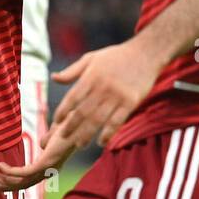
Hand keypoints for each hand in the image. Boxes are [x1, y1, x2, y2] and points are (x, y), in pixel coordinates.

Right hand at [0, 130, 76, 192]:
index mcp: (50, 169)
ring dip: (5, 180)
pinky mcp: (46, 163)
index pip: (28, 180)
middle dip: (6, 186)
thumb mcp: (54, 138)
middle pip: (24, 185)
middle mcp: (49, 172)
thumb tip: (42, 145)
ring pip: (22, 181)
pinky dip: (10, 172)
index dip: (12, 182)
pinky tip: (0, 167)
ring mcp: (48, 169)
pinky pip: (24, 172)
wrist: (79, 121)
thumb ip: (46, 143)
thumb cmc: (68, 127)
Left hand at [50, 39, 164, 148]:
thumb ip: (72, 71)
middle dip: (71, 127)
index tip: (56, 121)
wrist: (145, 53)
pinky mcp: (130, 102)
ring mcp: (117, 96)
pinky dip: (108, 134)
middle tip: (63, 138)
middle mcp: (102, 87)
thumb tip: (54, 78)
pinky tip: (101, 142)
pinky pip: (117, 122)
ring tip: (79, 145)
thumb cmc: (116, 56)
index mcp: (91, 76)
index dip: (63, 110)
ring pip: (98, 120)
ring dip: (87, 134)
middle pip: (83, 112)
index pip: (72, 97)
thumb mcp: (91, 58)